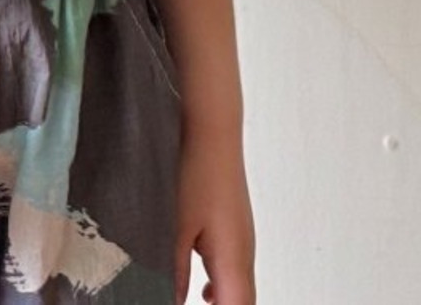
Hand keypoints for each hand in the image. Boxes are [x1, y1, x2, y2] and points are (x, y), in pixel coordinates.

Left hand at [173, 125, 255, 304]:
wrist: (214, 133)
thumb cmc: (196, 173)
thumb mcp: (178, 225)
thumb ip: (177, 269)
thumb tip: (176, 300)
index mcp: (232, 259)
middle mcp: (245, 253)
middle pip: (244, 302)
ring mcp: (244, 240)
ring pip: (242, 288)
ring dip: (226, 302)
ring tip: (202, 303)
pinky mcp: (237, 229)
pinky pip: (238, 270)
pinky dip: (225, 287)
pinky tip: (204, 287)